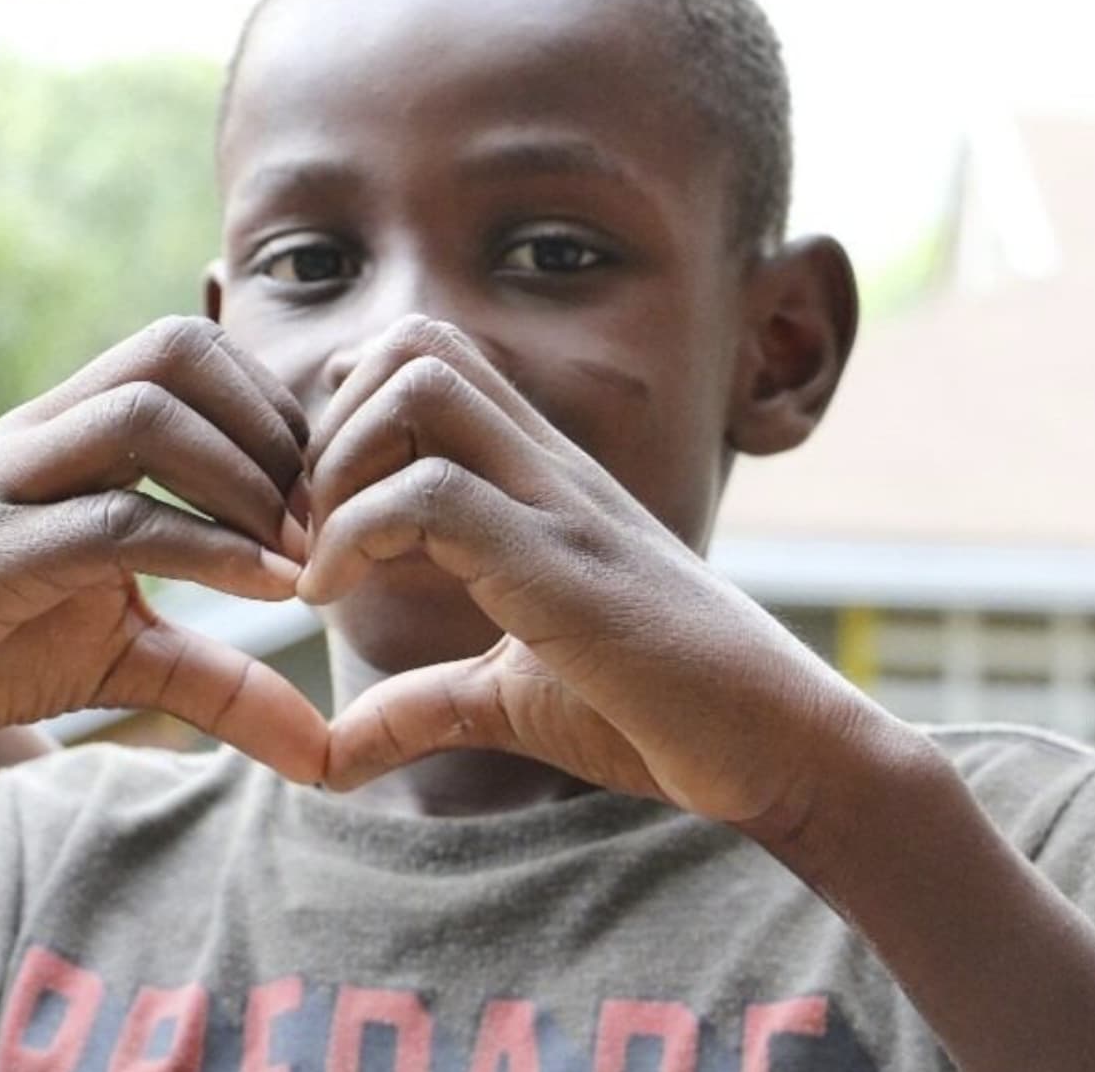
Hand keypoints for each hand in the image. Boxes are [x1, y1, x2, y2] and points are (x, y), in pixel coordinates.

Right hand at [0, 317, 332, 784]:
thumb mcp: (123, 660)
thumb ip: (222, 682)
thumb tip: (325, 751)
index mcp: (72, 430)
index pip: (193, 353)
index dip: (278, 413)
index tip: (326, 505)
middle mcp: (41, 433)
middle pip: (177, 350)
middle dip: (271, 426)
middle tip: (324, 523)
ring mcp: (9, 482)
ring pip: (148, 412)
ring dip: (246, 478)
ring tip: (298, 560)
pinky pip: (112, 517)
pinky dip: (204, 547)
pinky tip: (264, 592)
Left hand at [304, 316, 892, 832]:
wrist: (787, 751)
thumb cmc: (667, 718)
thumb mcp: (513, 699)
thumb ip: (425, 704)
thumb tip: (335, 754)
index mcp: (541, 479)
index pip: (432, 361)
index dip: (345, 419)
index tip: (315, 521)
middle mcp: (549, 468)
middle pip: (417, 340)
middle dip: (330, 423)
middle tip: (307, 531)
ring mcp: (560, 505)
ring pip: (419, 386)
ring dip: (339, 466)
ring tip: (323, 563)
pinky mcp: (562, 565)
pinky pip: (432, 494)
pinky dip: (356, 535)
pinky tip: (335, 600)